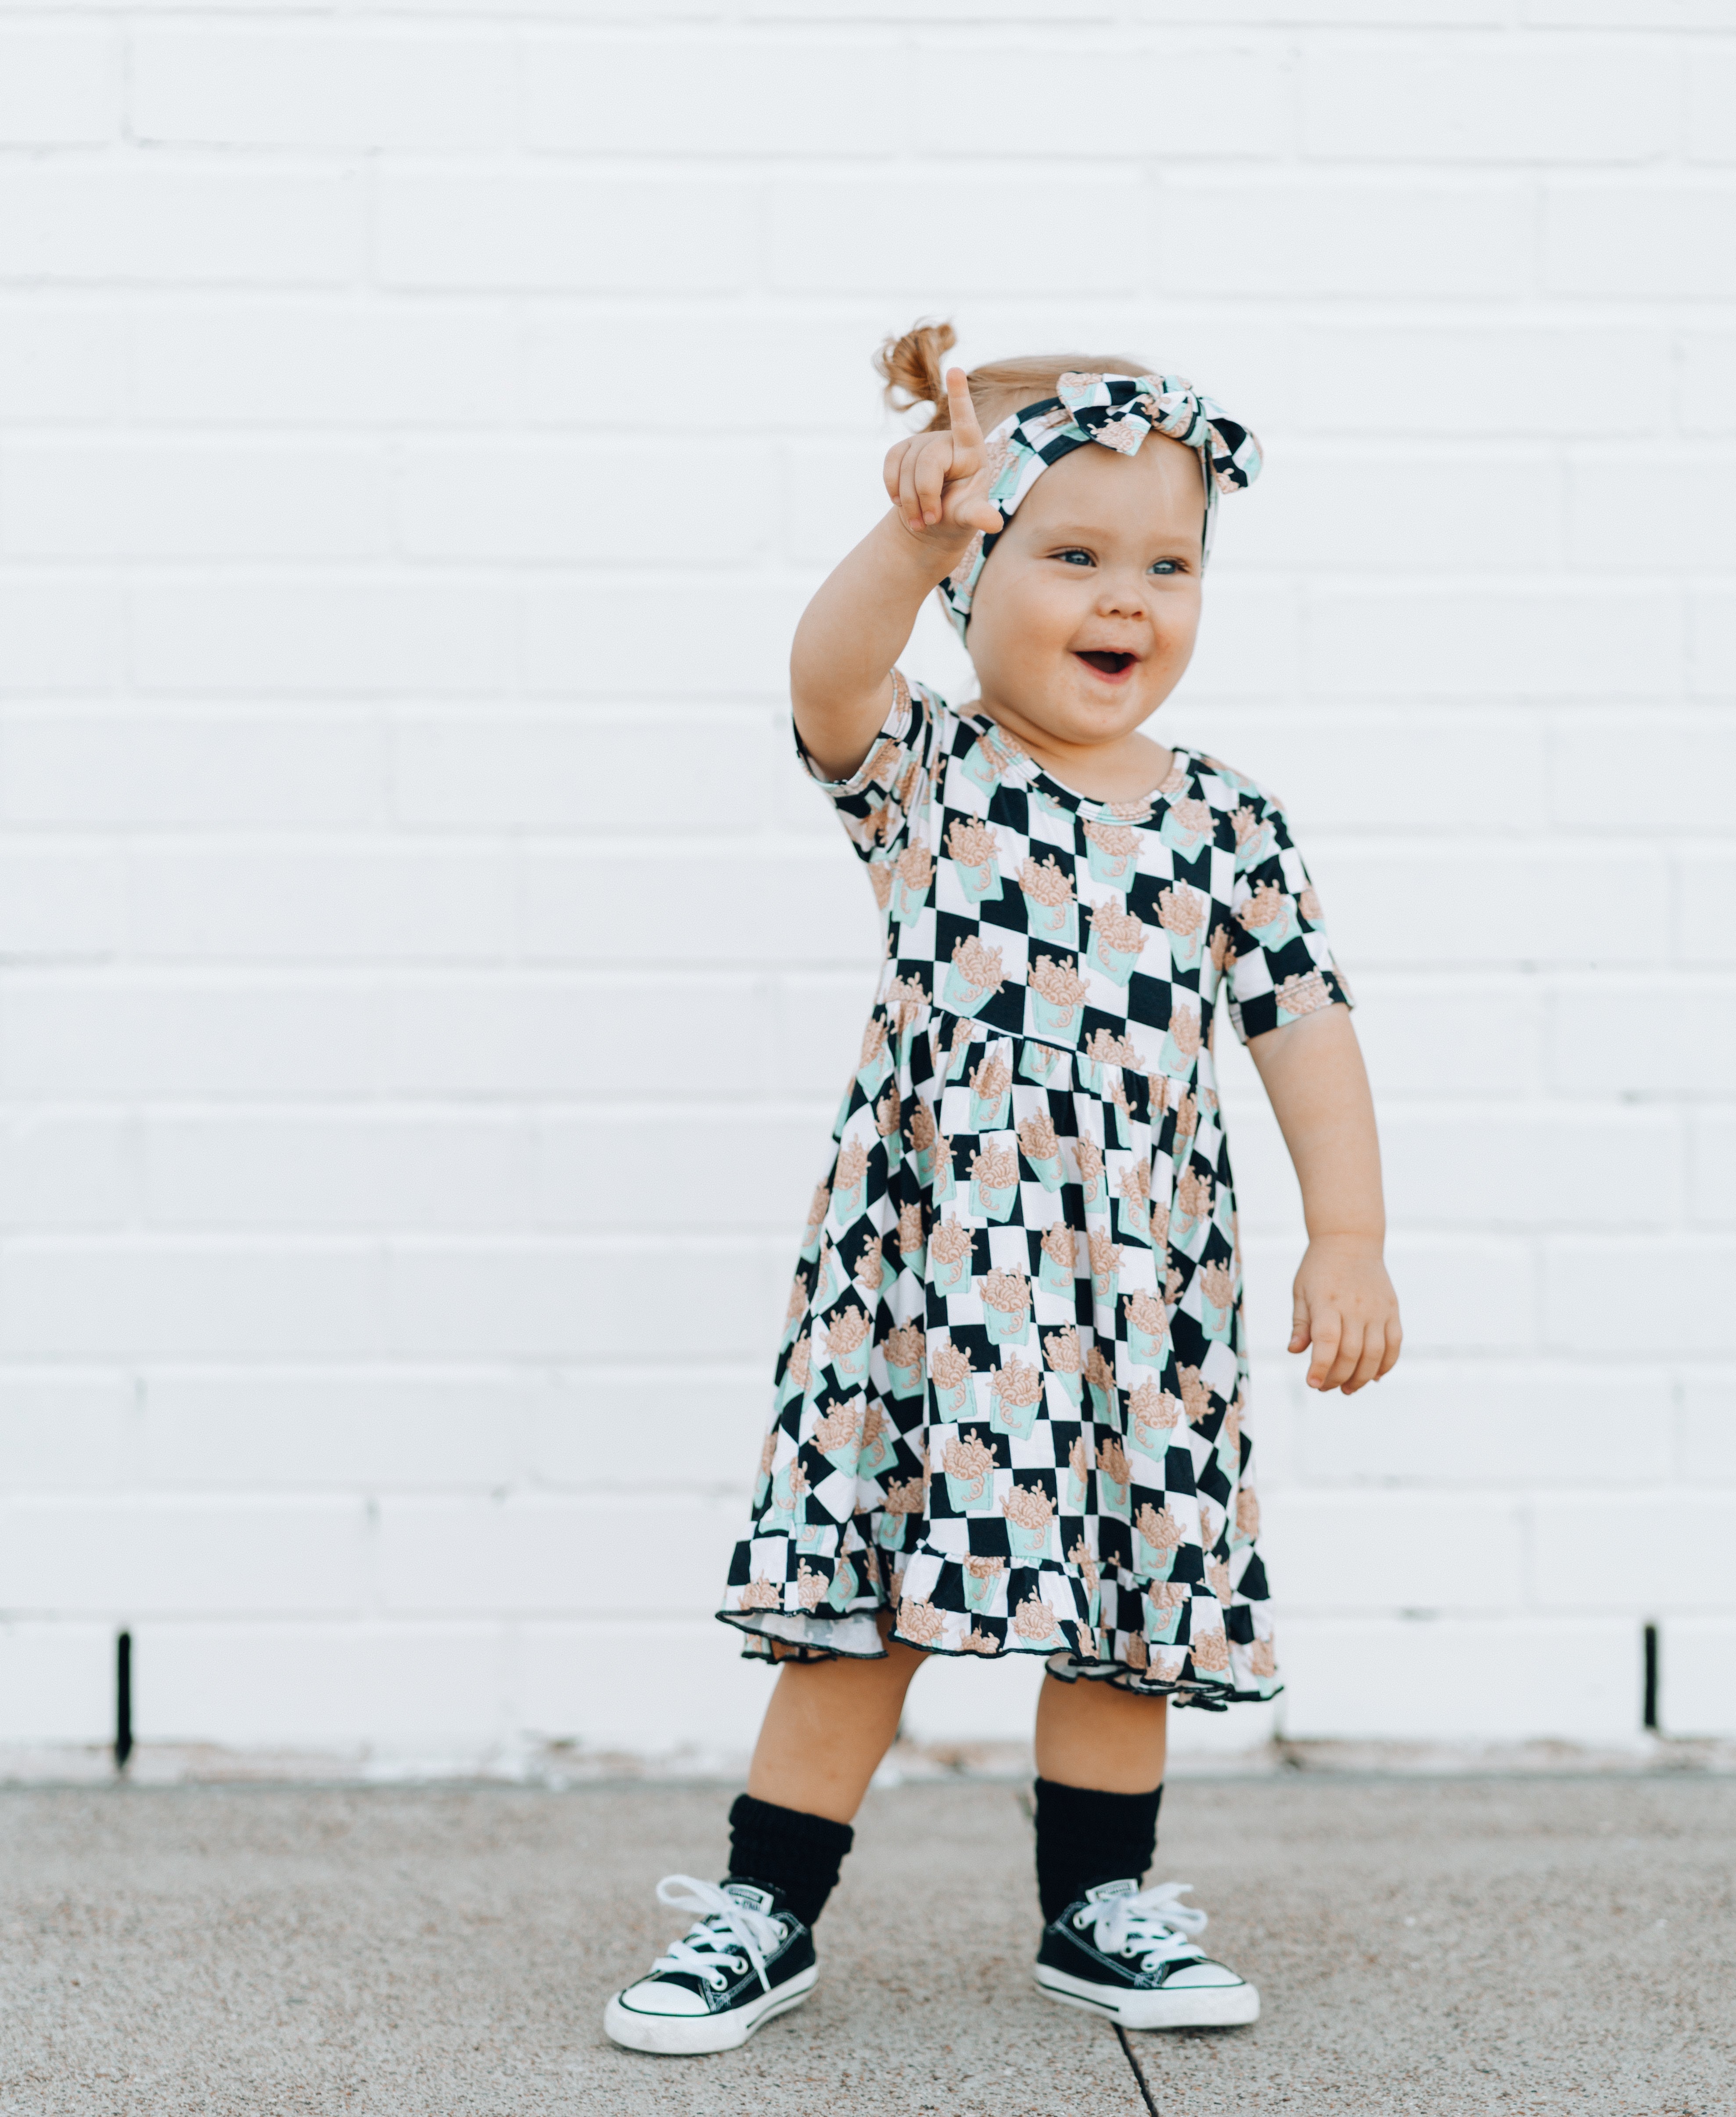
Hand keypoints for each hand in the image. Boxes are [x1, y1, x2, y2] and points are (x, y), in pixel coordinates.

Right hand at [881, 367, 1002, 544]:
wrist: (934, 519)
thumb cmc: (959, 513)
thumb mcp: (969, 516)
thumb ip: (979, 516)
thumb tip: (994, 524)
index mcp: (972, 450)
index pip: (965, 422)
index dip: (959, 396)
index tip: (955, 370)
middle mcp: (948, 439)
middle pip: (927, 463)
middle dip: (924, 497)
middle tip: (929, 522)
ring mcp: (923, 442)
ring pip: (906, 468)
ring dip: (907, 501)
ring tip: (919, 521)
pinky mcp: (903, 448)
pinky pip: (890, 464)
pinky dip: (892, 488)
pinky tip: (899, 503)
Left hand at [1288, 1235, 1401, 1393]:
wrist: (1350, 1240)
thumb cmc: (1319, 1269)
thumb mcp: (1301, 1291)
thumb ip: (1300, 1323)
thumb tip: (1294, 1351)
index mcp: (1327, 1302)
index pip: (1326, 1342)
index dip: (1320, 1367)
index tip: (1312, 1383)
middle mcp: (1355, 1307)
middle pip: (1352, 1353)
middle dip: (1338, 1377)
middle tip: (1326, 1388)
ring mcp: (1377, 1309)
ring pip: (1375, 1354)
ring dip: (1362, 1377)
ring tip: (1348, 1388)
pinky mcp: (1392, 1310)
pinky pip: (1394, 1344)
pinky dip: (1386, 1364)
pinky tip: (1374, 1376)